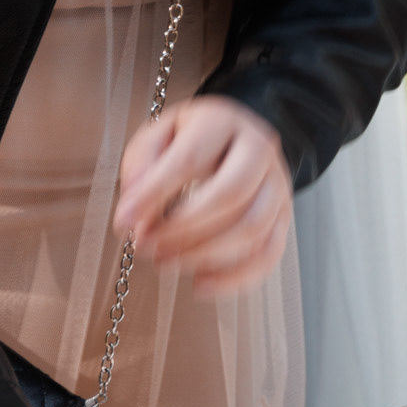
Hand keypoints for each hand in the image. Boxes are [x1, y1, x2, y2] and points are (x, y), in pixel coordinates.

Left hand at [115, 96, 292, 298]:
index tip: (124, 221)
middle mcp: (258, 150)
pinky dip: (233, 279)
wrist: (233, 140)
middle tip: (146, 246)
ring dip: (204, 255)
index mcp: (222, 122)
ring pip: (252, 229)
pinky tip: (200, 284)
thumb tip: (134, 201)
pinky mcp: (283, 218)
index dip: (155, 194)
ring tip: (166, 263)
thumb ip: (142, 164)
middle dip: (183, 229)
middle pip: (232, 194)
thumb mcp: (158, 136)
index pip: (191, 158)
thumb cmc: (190, 140)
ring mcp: (277, 186)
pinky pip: (267, 255)